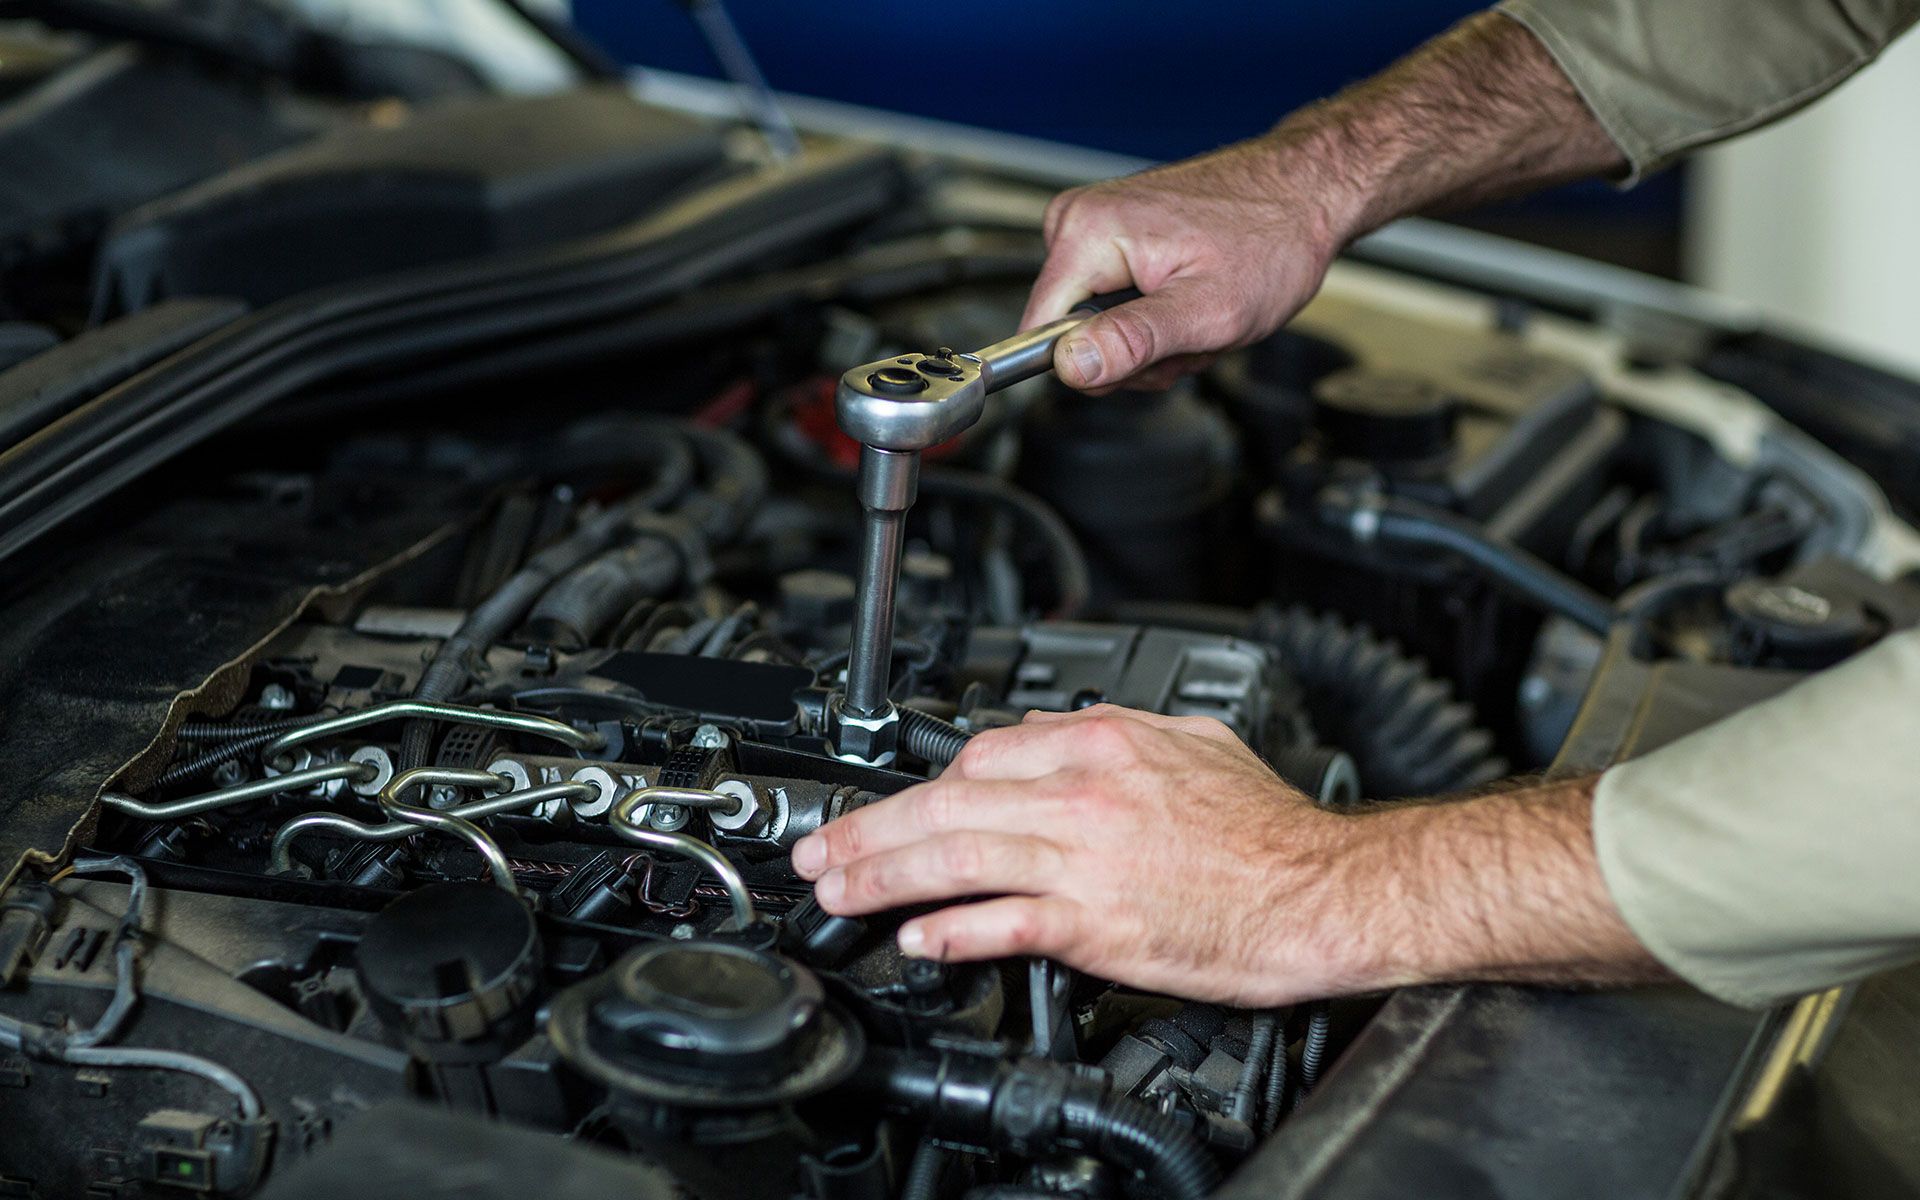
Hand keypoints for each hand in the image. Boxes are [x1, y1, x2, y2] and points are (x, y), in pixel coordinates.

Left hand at [791, 706, 1663, 1005]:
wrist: (1325, 891)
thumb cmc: (1271, 830)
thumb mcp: (1192, 745)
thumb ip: (1114, 736)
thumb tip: (1052, 736)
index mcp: (1106, 743)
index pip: (982, 754)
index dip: (924, 786)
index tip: (893, 806)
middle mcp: (1085, 793)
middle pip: (948, 803)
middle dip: (871, 828)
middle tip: (821, 851)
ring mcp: (1085, 859)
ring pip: (955, 857)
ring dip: (882, 875)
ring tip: (838, 892)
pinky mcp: (1096, 924)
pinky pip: (1003, 923)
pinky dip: (950, 929)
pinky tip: (916, 937)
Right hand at [1020, 137, 1354, 394]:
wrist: (1305, 192)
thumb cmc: (1271, 240)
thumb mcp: (1208, 311)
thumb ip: (1134, 341)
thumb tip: (1071, 366)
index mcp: (1089, 233)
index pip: (1040, 332)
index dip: (1093, 364)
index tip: (1149, 355)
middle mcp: (1080, 221)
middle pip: (1072, 334)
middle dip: (1137, 353)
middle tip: (1192, 332)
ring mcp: (1096, 225)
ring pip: (1098, 327)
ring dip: (1154, 340)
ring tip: (1199, 311)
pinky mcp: (1114, 234)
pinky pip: (1115, 304)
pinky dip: (1158, 317)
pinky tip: (1192, 299)